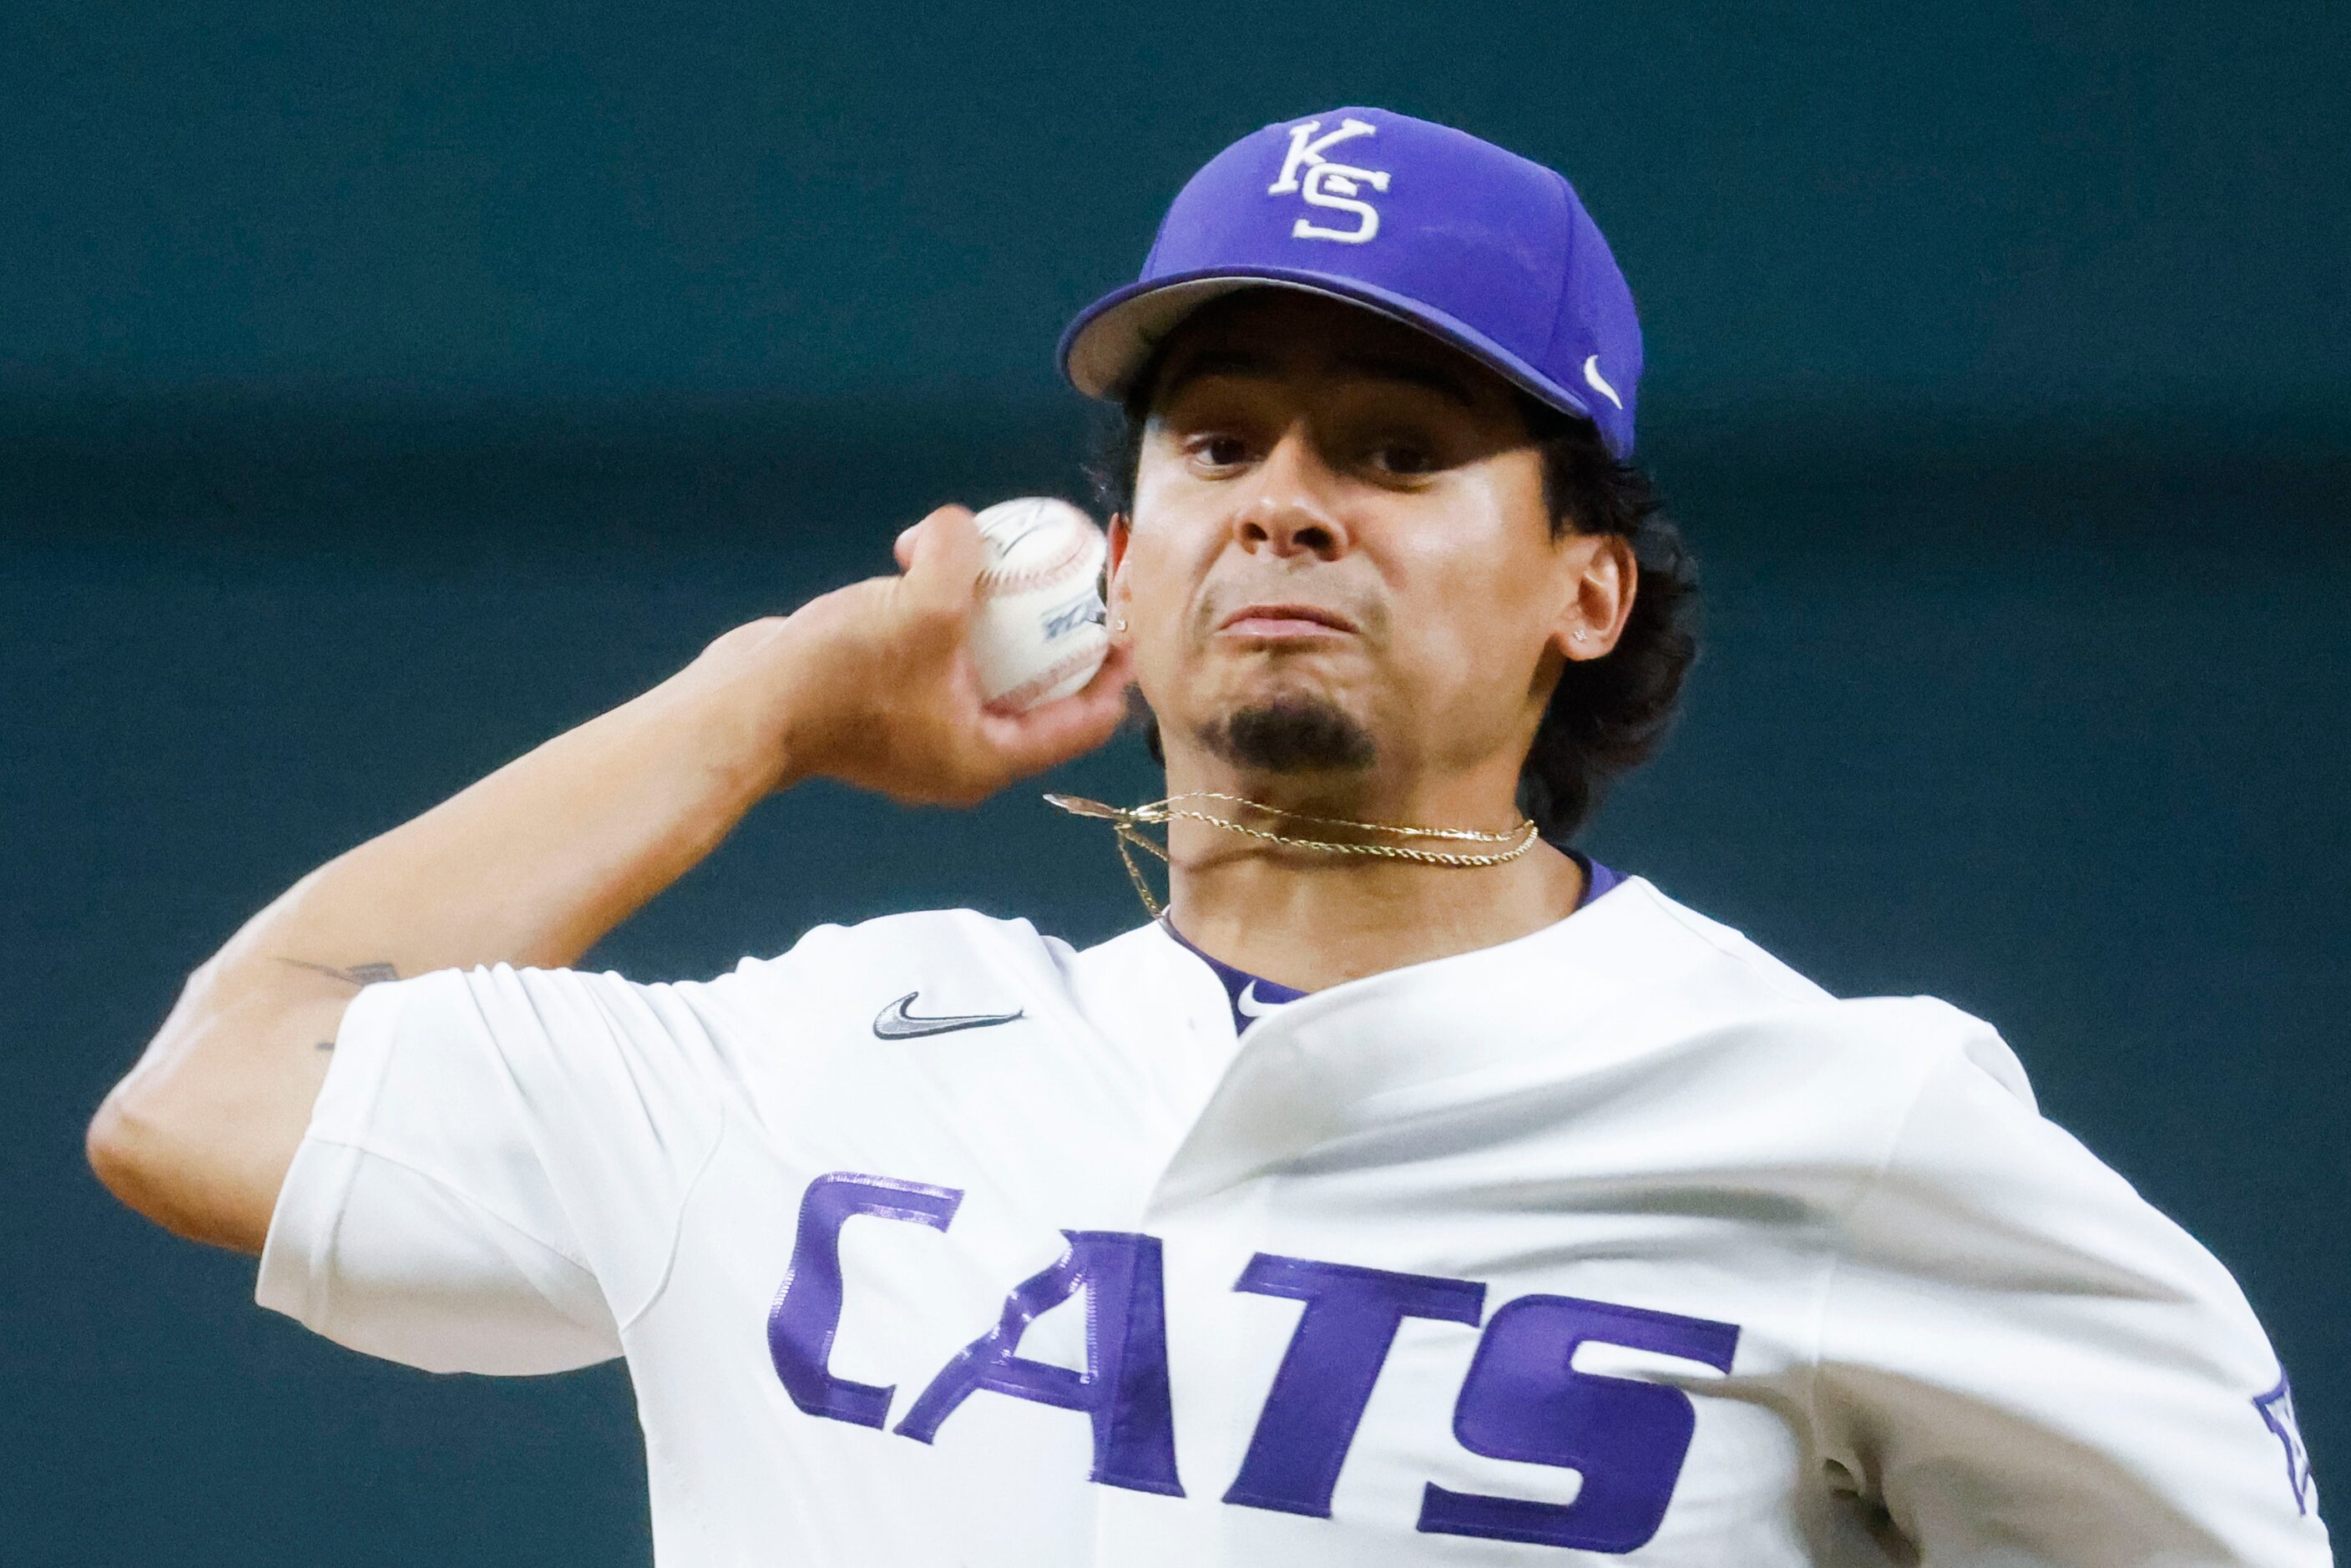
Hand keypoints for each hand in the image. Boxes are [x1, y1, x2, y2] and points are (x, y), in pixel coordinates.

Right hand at [706, 505, 1133, 805]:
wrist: (743, 708)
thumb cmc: (841, 677)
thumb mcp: (924, 606)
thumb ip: (964, 557)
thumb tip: (965, 526)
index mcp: (991, 757)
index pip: (1086, 719)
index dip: (1116, 665)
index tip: (1126, 612)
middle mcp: (963, 753)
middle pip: (1040, 689)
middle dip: (1054, 628)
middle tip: (1070, 571)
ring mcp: (920, 731)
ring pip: (982, 665)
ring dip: (987, 608)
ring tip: (982, 551)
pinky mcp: (883, 705)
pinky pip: (935, 655)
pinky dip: (938, 613)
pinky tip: (916, 562)